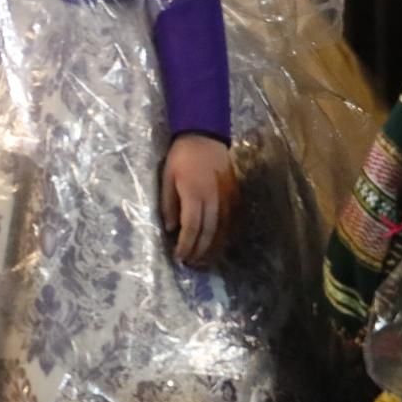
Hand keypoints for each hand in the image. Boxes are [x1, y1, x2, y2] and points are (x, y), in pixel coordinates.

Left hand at [161, 133, 237, 266]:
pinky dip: (224, 236)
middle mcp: (214, 199)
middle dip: (199, 251)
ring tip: (203, 260)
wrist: (205, 136)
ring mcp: (227, 198)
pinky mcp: (235, 195)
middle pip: (208, 233)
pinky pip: (231, 221)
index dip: (186, 245)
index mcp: (194, 194)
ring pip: (222, 230)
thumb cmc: (181, 157)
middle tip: (190, 264)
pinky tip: (218, 244)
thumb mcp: (167, 177)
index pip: (192, 227)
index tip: (179, 256)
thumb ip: (169, 204)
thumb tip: (171, 229)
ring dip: (213, 248)